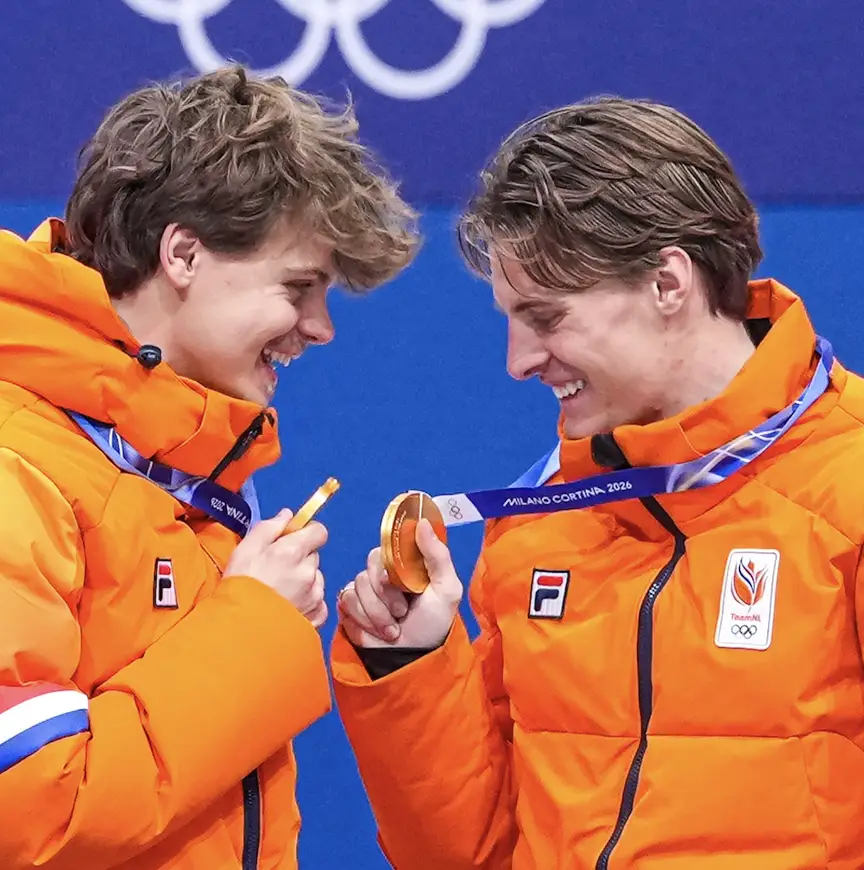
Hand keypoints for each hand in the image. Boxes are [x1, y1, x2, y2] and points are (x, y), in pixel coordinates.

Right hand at [225, 509, 328, 627]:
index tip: (294, 540)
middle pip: (314, 556)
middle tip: (278, 570)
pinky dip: (309, 602)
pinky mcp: (316, 616)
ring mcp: (314, 596)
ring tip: (280, 592)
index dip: (308, 533)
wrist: (238, 629)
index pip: (319, 531)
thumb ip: (269, 528)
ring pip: (317, 579)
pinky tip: (290, 606)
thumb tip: (287, 515)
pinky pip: (319, 602)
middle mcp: (309, 573)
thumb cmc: (239, 587)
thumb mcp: (245, 550)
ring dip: (305, 581)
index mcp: (293, 552)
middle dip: (300, 559)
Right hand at [337, 519, 461, 648]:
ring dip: (377, 614)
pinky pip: (346, 602)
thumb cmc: (433, 623)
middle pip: (370, 567)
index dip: (392, 567)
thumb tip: (422, 523)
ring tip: (393, 628)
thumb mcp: (447, 589)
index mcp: (405, 564)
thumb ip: (437, 555)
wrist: (411, 658)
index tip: (402, 585)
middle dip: (386, 595)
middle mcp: (383, 573)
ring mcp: (365, 590)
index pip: (387, 547)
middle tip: (401, 612)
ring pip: (357, 587)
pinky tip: (379, 632)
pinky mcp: (349, 607)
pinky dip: (364, 621)